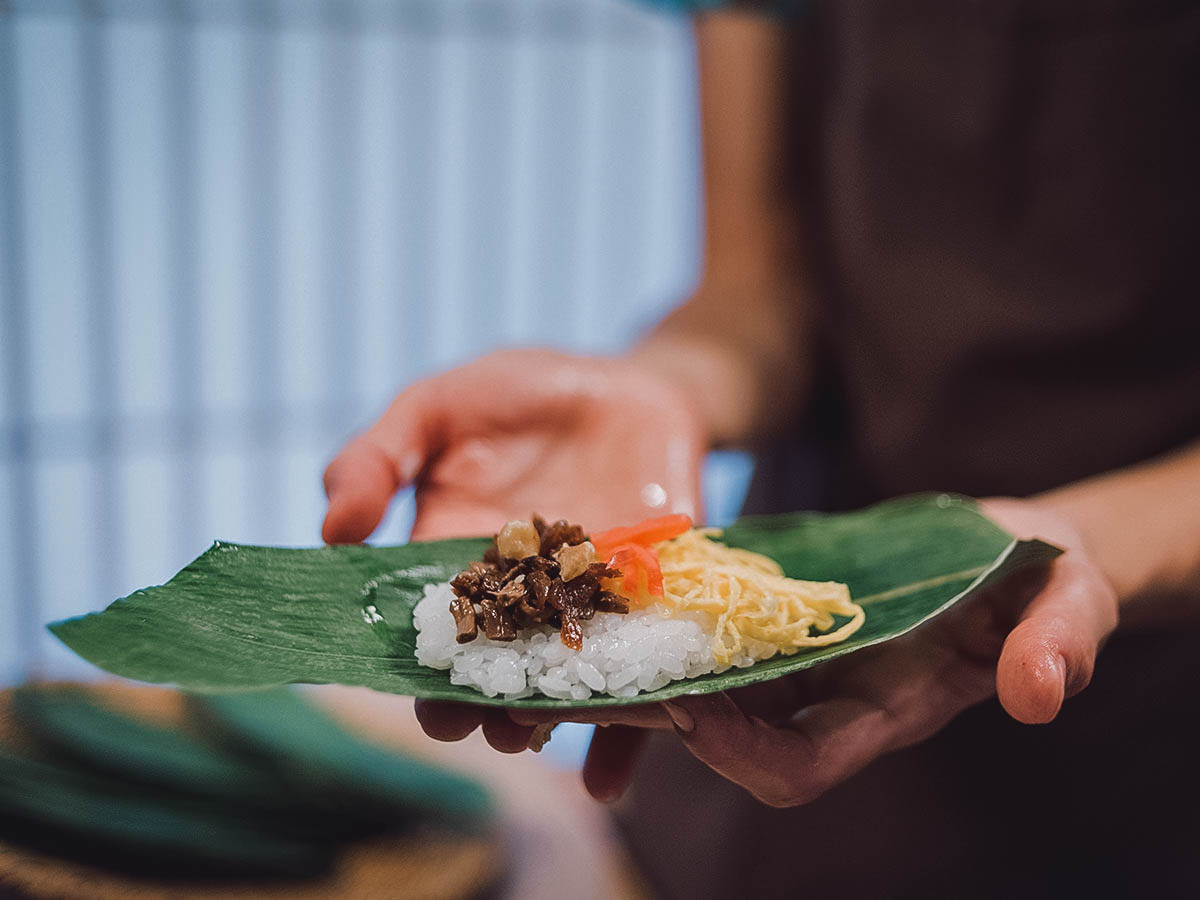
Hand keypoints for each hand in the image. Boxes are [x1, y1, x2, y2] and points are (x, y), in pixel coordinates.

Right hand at [321, 348, 704, 765]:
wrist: (631, 383)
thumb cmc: (519, 394)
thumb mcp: (435, 408)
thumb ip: (377, 458)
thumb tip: (331, 530)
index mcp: (460, 564)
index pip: (437, 633)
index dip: (428, 672)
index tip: (425, 701)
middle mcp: (524, 598)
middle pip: (503, 669)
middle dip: (492, 706)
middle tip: (492, 728)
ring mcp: (591, 602)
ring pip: (572, 676)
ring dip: (562, 713)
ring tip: (551, 731)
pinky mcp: (653, 597)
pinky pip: (648, 661)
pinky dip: (648, 705)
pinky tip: (641, 752)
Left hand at [504, 498, 1119, 806]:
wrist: (1011, 549)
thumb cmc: (1041, 582)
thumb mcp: (1071, 603)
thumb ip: (1060, 644)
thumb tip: (1038, 694)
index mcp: (884, 711)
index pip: (796, 768)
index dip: (740, 755)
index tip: (690, 709)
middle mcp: (824, 697)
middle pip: (720, 736)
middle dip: (648, 723)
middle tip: (575, 686)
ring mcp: (794, 658)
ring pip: (695, 687)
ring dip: (627, 679)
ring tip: (556, 649)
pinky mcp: (773, 613)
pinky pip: (701, 632)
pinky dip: (654, 627)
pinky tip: (608, 590)